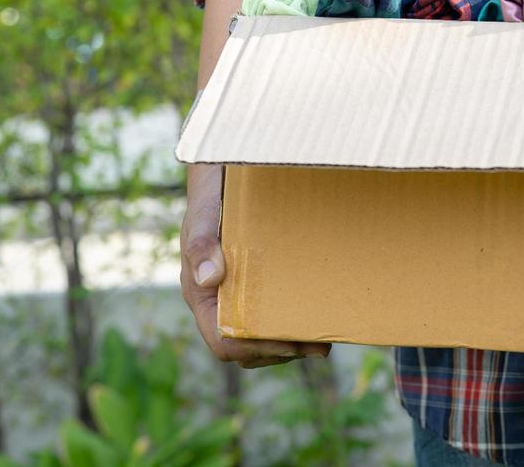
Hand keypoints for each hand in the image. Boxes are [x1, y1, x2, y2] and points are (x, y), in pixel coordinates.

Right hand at [180, 163, 329, 367]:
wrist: (223, 171)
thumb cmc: (212, 193)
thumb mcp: (204, 214)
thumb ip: (202, 243)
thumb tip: (209, 278)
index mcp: (200, 293)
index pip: (222, 342)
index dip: (256, 350)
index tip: (291, 344)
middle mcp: (217, 299)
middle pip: (245, 348)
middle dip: (280, 352)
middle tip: (319, 346)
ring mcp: (235, 292)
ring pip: (259, 335)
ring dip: (289, 343)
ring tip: (323, 338)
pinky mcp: (254, 281)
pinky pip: (269, 312)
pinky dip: (291, 319)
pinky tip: (318, 312)